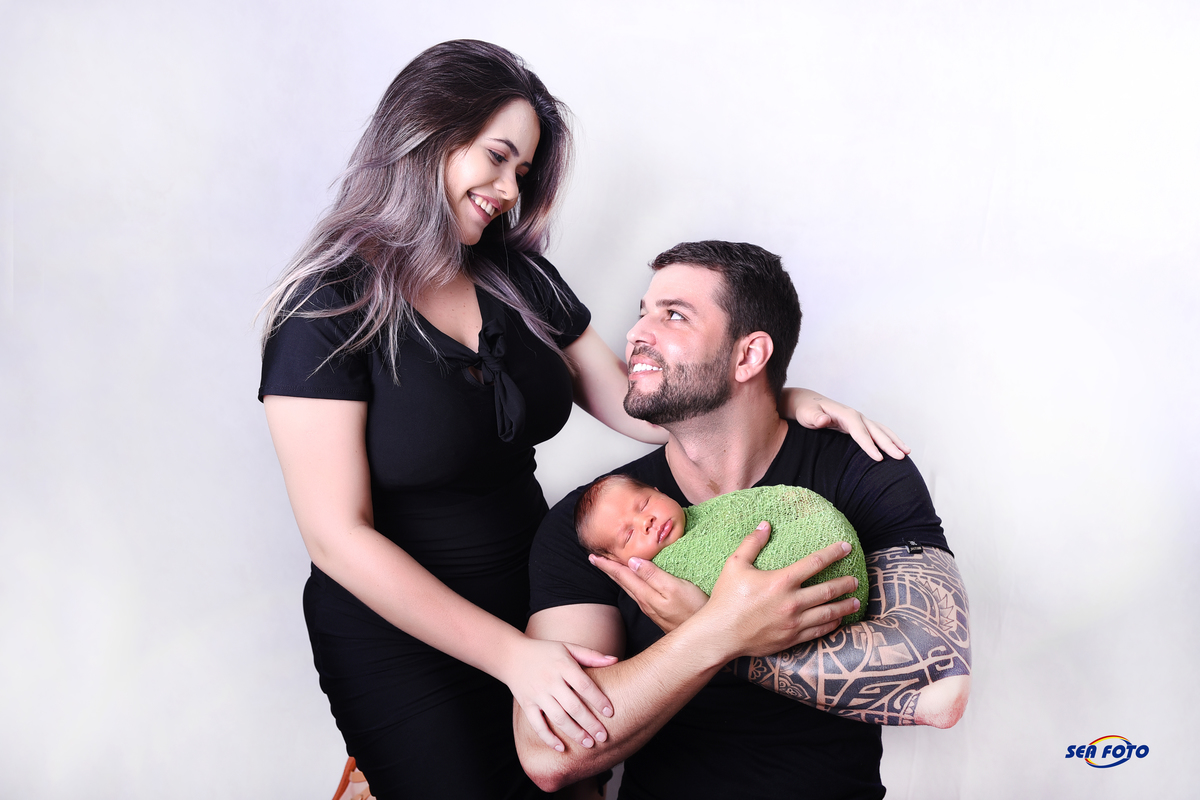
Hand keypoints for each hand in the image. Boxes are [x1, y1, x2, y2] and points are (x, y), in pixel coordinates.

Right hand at [501, 637, 617, 751]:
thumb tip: (615, 660)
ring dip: (574, 733)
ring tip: (589, 743)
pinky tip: (561, 747)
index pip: (584, 685)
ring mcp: (537, 694)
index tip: (611, 713)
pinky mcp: (527, 704)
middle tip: (603, 736)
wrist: (511, 655)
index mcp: (563, 665)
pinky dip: (548, 738)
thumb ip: (591, 655)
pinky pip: (537, 724)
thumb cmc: (545, 652)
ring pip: (558, 718)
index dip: (598, 699)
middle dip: (590, 723)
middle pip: (573, 706)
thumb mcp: (567, 648)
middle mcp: (550, 680)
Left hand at [589, 553, 708, 632]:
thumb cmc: (694, 610)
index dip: (608, 565)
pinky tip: (635, 583)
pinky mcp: (661, 613)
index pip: (622, 576)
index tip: (593, 556)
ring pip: (630, 589)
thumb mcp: (674, 588)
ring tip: (610, 568)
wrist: (705, 638)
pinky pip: (639, 594)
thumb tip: (632, 562)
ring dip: (619, 577)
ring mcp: (653, 609)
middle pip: (622, 582)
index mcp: (646, 594)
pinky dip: (632, 584)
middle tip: (595, 559)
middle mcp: (645, 602)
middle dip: (608, 570)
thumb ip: (653, 575)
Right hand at [701, 522, 861, 659]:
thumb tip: (765, 524)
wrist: (720, 634)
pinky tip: (838, 620)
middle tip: (855, 579)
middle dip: (846, 583)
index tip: (846, 548)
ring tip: (856, 601)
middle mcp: (792, 602)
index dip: (833, 553)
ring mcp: (794, 623)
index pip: (815, 563)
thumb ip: (752, 543)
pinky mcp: (792, 639)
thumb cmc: (726, 598)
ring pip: (829, 613)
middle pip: (829, 590)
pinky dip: (832, 624)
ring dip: (845, 606)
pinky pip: (819, 631)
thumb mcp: (735, 565)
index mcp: (781, 581)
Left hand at [784, 388, 908, 460]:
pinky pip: (878, 432)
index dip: (869, 445)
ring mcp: (859, 420)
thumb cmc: (806, 410)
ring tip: (907, 453)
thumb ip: (815, 417)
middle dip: (889, 444)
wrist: (807, 402)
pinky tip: (897, 448)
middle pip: (876, 431)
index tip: (879, 458)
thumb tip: (824, 420)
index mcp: (845, 415)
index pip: (860, 432)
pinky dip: (889, 439)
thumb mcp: (807, 414)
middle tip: (901, 457)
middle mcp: (856, 416)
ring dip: (894, 441)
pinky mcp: (859, 425)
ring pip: (881, 430)